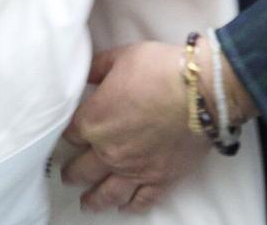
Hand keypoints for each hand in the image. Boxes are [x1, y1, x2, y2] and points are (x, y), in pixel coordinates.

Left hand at [61, 41, 207, 212]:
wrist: (201, 92)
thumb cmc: (159, 70)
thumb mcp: (120, 57)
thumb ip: (97, 69)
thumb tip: (83, 74)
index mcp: (94, 121)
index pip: (70, 135)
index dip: (66, 136)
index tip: (66, 139)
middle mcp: (109, 151)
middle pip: (82, 170)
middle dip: (72, 173)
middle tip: (68, 176)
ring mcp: (135, 169)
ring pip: (107, 193)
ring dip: (94, 199)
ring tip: (86, 203)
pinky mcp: (161, 179)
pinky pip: (142, 200)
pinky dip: (131, 207)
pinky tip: (124, 208)